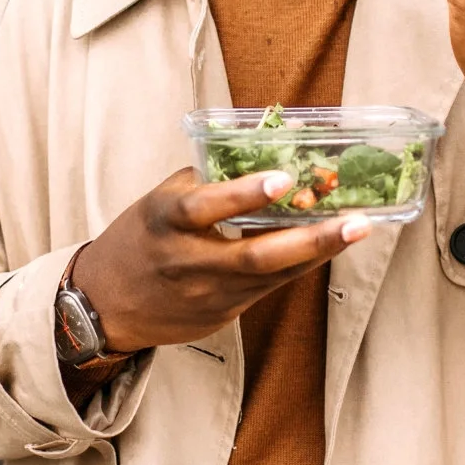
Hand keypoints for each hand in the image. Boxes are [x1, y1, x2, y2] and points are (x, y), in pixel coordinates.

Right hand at [67, 168, 371, 352]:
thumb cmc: (141, 238)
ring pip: (272, 276)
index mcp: (165, 221)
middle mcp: (189, 261)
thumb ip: (208, 180)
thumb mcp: (161, 200)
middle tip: (355, 220)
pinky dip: (300, 265)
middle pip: (255, 256)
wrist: (107, 305)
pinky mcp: (223, 314)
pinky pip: (269, 287)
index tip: (282, 178)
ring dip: (318, 251)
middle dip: (310, 239)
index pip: (205, 207)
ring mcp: (209, 295)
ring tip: (357, 228)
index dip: (243, 194)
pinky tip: (329, 245)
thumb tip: (267, 150)